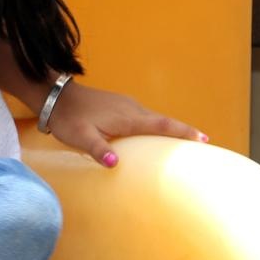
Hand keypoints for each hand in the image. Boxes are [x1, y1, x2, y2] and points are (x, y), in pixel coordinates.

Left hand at [44, 81, 208, 168]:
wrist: (55, 96)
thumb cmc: (68, 118)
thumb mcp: (79, 137)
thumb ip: (97, 149)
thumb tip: (115, 164)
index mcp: (127, 118)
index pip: (162, 125)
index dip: (183, 132)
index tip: (204, 139)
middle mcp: (131, 109)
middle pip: (164, 121)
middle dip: (184, 132)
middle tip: (204, 144)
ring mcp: (126, 105)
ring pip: (154, 119)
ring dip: (170, 129)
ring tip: (186, 143)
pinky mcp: (120, 105)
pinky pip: (145, 117)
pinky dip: (156, 126)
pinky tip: (156, 135)